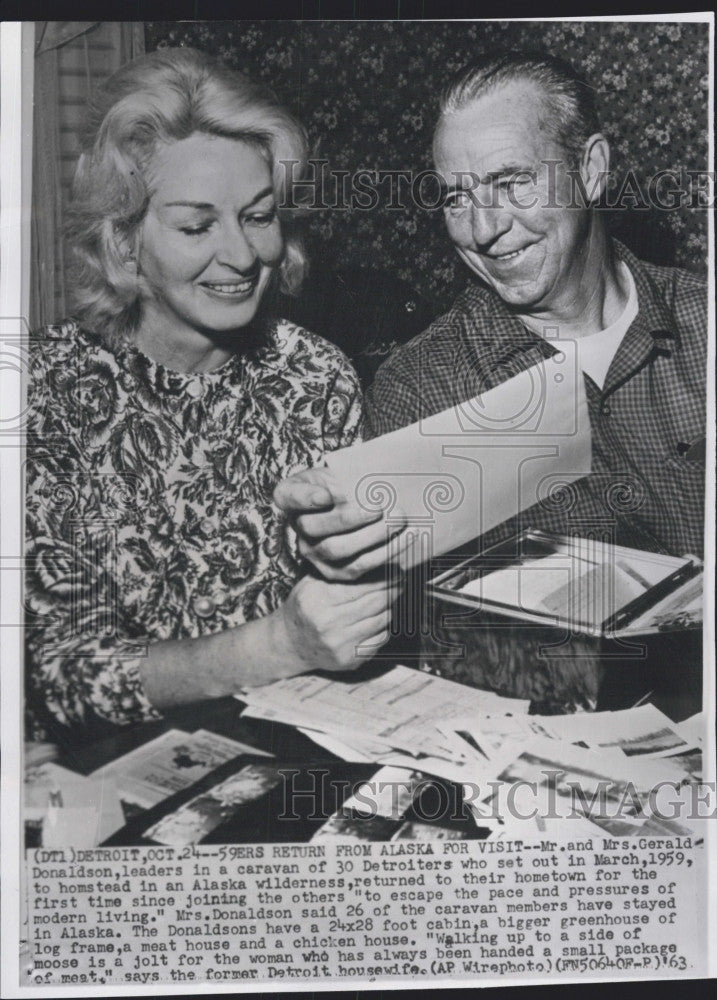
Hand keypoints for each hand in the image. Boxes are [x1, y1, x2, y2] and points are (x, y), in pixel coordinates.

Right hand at [273, 571, 402, 673]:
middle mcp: (328, 624)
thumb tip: (374, 560)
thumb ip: (337, 573)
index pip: (360, 586)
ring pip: (381, 620)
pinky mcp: (349, 660)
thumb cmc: (305, 607)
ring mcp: (340, 644)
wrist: (291, 643)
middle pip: (374, 603)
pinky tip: (381, 617)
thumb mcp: (311, 583)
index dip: (383, 577)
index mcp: (317, 600)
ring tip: (393, 596)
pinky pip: (380, 639)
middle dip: (392, 589)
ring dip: (390, 607)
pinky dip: (384, 627)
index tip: (396, 569)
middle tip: (401, 580)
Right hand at [274, 467, 408, 580]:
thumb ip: (344, 474)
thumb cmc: (348, 483)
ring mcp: (312, 552)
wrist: (358, 505)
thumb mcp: (339, 470)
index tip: (327, 495)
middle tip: (380, 507)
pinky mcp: (332, 571)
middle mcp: (296, 527)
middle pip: (314, 528)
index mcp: (291, 496)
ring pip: (337, 550)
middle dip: (350, 518)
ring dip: (372, 536)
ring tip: (399, 521)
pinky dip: (383, 553)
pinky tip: (404, 539)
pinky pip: (356, 567)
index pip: (288, 497)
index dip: (306, 498)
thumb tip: (368, 486)